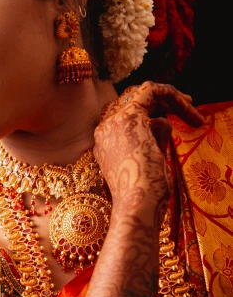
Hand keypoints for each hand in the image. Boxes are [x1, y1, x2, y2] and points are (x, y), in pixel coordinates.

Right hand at [94, 81, 203, 211]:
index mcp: (104, 145)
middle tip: (186, 106)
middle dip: (159, 101)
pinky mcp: (131, 116)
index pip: (120, 116)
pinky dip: (173, 95)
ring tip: (192, 113)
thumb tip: (163, 121)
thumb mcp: (148, 165)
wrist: (137, 206)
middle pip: (128, 100)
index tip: (170, 119)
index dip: (147, 113)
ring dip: (171, 99)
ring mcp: (114, 122)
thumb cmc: (145, 196)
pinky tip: (190, 110)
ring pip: (142, 93)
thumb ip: (151, 142)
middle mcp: (104, 131)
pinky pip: (151, 90)